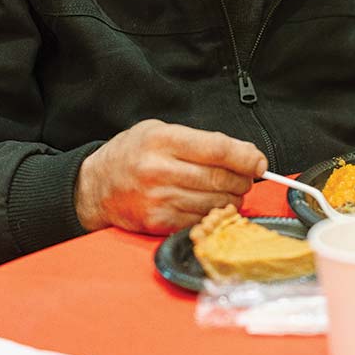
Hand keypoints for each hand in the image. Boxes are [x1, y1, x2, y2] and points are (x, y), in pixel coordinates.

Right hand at [74, 119, 267, 233]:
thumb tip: (245, 155)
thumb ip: (201, 141)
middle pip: (220, 178)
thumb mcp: (160, 131)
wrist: (95, 186)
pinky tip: (210, 206)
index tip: (259, 162)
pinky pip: (200, 221)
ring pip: (215, 203)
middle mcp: (159, 170)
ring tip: (228, 191)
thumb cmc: (131, 154)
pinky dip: (213, 215)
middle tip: (247, 177)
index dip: (245, 157)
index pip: (217, 149)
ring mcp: (158, 199)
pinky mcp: (158, 223)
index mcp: (162, 141)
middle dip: (243, 179)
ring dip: (231, 198)